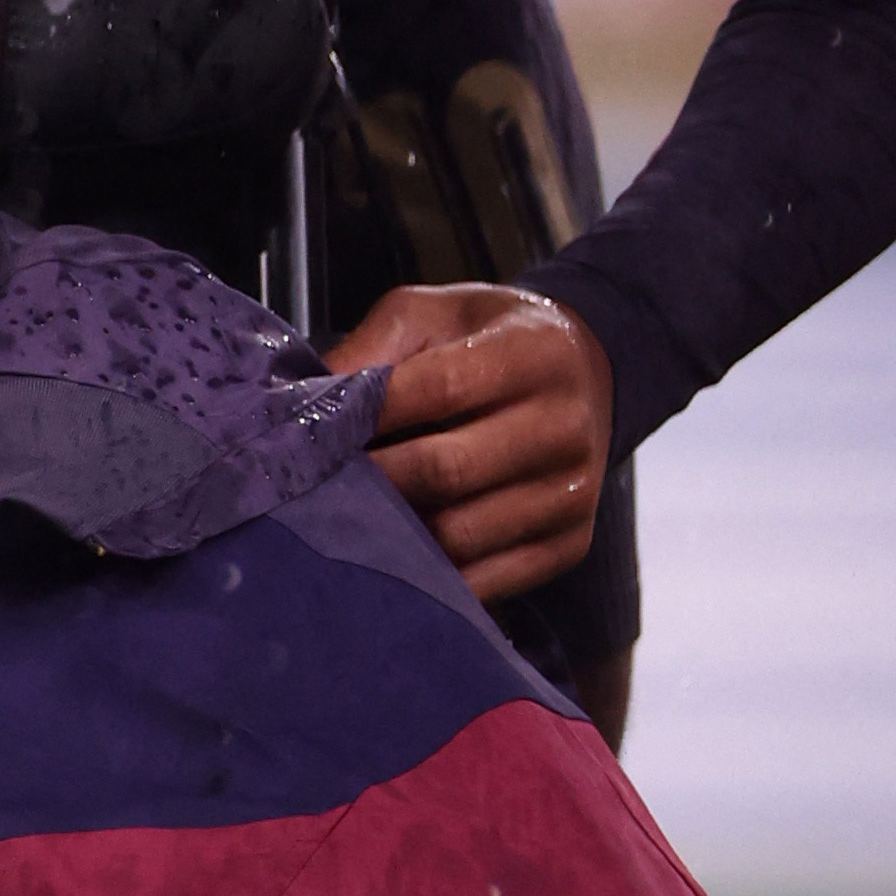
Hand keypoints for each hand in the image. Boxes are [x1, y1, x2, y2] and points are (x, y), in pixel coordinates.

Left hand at [329, 280, 614, 604]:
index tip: (312, 430)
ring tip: (346, 521)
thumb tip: (307, 404)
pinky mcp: (570, 544)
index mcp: (533, 354)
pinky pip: (486, 582)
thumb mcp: (436, 314)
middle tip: (314, 486)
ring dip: (391, 537)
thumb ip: (375, 346)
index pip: (440, 389)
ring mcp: (571, 494)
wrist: (588, 372)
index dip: (369, 413)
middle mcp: (564, 426)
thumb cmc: (493, 341)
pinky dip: (429, 578)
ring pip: (460, 535)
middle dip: (370, 481)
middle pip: (447, 471)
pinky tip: (394, 557)